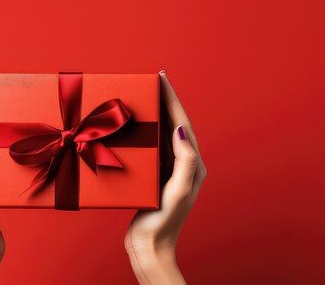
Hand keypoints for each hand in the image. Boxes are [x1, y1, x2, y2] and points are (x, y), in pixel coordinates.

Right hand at [125, 71, 206, 284]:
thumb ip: (185, 160)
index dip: (172, 99)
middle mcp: (182, 164)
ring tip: (141, 96)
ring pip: (160, 134)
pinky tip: (131, 127)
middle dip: (163, 101)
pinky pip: (149, 148)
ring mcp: (167, 170)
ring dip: (153, 114)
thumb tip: (181, 129)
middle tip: (151, 81)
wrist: (150, 247)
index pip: (182, 123)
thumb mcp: (179, 190)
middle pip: (172, 124)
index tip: (162, 78)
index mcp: (192, 164)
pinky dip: (142, 133)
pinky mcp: (154, 176)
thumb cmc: (165, 222)